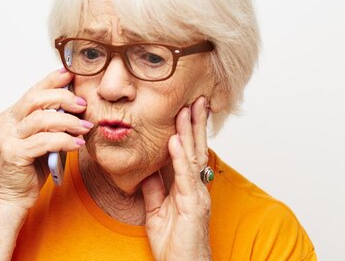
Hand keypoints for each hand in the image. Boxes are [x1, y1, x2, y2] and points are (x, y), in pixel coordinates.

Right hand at [0, 68, 90, 210]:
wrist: (10, 200)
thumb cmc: (27, 171)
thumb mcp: (38, 142)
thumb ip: (49, 125)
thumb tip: (74, 107)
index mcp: (9, 117)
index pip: (32, 92)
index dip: (51, 80)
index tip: (70, 74)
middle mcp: (4, 124)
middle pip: (35, 99)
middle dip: (63, 98)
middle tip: (83, 104)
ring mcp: (6, 138)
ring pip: (41, 119)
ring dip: (68, 121)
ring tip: (85, 127)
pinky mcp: (14, 154)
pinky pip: (44, 141)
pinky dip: (64, 140)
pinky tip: (78, 144)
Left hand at [142, 96, 211, 260]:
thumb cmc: (174, 246)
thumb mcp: (157, 212)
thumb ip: (154, 190)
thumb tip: (147, 170)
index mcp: (188, 188)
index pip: (188, 153)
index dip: (188, 131)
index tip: (185, 109)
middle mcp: (196, 188)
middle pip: (196, 148)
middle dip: (195, 123)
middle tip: (195, 98)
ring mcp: (197, 195)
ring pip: (194, 156)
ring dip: (190, 131)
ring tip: (188, 108)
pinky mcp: (194, 206)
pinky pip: (186, 176)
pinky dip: (180, 156)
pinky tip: (176, 139)